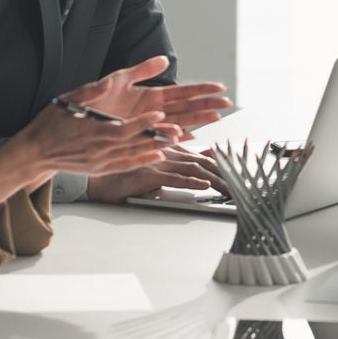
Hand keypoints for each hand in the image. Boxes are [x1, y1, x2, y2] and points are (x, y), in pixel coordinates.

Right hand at [4, 95, 182, 182]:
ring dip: (154, 148)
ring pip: (133, 154)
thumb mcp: (67, 101)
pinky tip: (156, 156)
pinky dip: (142, 161)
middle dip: (157, 136)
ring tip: (173, 142)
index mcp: (93, 131)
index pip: (124, 127)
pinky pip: (125, 165)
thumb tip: (105, 83)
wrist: (35, 152)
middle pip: (134, 142)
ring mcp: (100, 161)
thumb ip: (89, 93)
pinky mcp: (99, 169)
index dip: (143, 122)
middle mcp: (99, 149)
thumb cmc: (50, 124)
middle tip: (177, 130)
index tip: (159, 115)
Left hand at [68, 55, 232, 133]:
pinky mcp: (137, 138)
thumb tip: (164, 59)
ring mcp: (146, 125)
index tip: (218, 87)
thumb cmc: (90, 100)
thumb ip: (141, 70)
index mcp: (148, 95)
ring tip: (216, 118)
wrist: (70, 122)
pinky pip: (161, 139)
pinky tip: (191, 136)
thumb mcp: (117, 79)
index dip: (200, 89)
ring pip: (178, 122)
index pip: (181, 91)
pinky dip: (175, 138)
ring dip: (197, 120)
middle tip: (227, 103)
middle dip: (207, 105)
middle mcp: (151, 111)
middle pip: (185, 108)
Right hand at [86, 146, 226, 202]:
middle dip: (225, 173)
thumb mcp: (155, 168)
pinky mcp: (146, 173)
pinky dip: (189, 181)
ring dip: (214, 178)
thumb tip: (202, 161)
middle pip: (202, 161)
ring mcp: (156, 161)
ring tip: (231, 188)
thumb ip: (179, 163)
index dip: (222, 164)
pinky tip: (203, 185)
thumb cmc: (121, 174)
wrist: (94, 182)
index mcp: (167, 149)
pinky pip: (172, 177)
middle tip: (242, 185)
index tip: (239, 174)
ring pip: (191, 168)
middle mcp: (164, 152)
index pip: (201, 156)